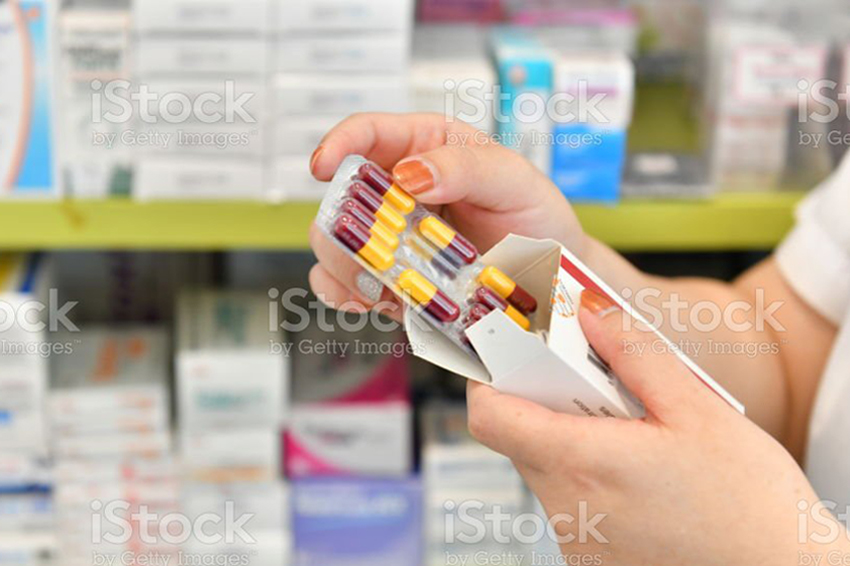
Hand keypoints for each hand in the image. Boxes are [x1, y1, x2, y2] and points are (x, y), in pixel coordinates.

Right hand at [308, 113, 582, 316]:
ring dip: (343, 265)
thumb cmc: (537, 217)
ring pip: (335, 244)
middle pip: (341, 196)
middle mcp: (399, 189)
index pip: (369, 133)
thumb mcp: (515, 181)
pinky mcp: (391, 278)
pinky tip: (370, 301)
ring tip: (374, 285)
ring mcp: (392, 236)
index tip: (322, 167)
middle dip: (341, 224)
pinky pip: (348, 285)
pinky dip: (348, 295)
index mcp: (426, 148)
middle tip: (367, 250)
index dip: (338, 144)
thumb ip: (466, 168)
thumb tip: (409, 173)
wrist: (551, 278)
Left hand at [466, 289, 843, 564]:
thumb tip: (589, 313)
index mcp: (581, 464)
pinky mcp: (592, 560)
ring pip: (549, 469)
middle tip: (596, 380)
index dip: (489, 378)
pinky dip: (593, 476)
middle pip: (521, 437)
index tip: (510, 354)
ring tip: (633, 429)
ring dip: (575, 439)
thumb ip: (634, 353)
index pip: (490, 415)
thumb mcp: (697, 409)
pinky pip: (573, 502)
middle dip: (548, 400)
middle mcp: (567, 509)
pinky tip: (641, 472)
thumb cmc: (750, 504)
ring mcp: (577, 541)